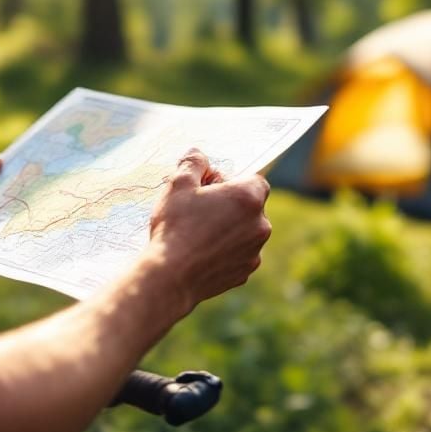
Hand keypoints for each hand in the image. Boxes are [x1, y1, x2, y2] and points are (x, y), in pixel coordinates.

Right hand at [147, 148, 270, 312]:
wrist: (170, 276)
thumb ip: (193, 162)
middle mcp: (260, 225)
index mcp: (248, 198)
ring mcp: (254, 251)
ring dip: (227, 228)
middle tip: (198, 209)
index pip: (254, 180)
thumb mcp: (178, 184)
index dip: (231, 181)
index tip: (209, 188)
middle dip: (229, 205)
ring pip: (244, 231)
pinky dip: (224, 251)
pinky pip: (238, 254)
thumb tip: (198, 154)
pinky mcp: (244, 272)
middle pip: (250, 206)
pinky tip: (199, 253)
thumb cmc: (175, 226)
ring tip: (196, 234)